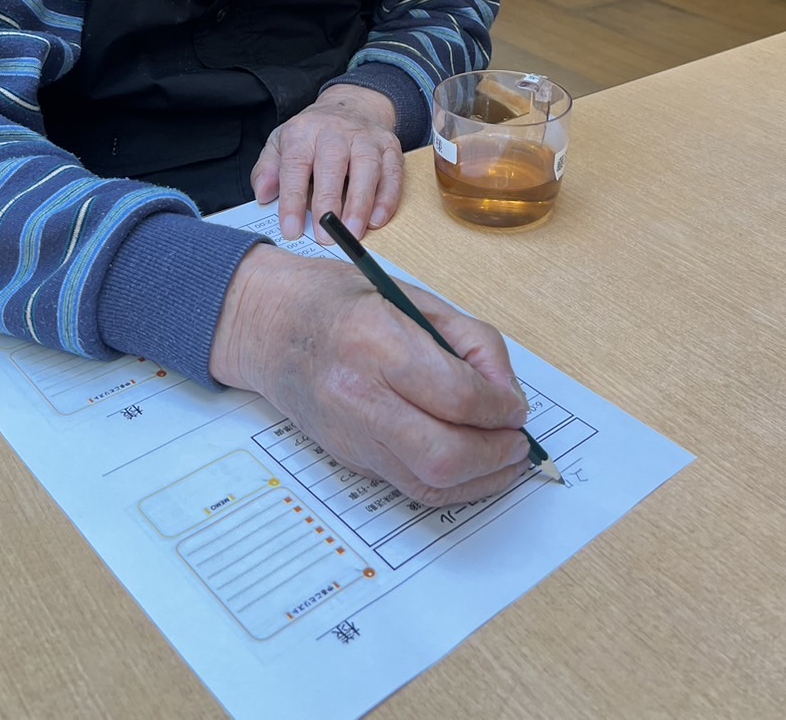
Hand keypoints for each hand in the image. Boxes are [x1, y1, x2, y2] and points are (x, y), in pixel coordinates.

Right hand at [209, 245, 532, 505]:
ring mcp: (350, 436)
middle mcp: (359, 396)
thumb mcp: (412, 297)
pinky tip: (471, 466)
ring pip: (429, 485)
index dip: (501, 408)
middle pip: (444, 456)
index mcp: (378, 342)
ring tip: (504, 460)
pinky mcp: (348, 459)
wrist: (267, 327)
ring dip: (480, 480)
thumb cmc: (338, 301)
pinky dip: (449, 485)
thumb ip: (468, 342)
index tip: (516, 406)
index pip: (457, 396)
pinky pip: (410, 487)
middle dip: (497, 456)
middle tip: (519, 443)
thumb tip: (506, 394)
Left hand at [251, 84, 402, 242]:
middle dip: (329, 201)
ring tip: (353, 232)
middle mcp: (336, 130)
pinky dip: (387, 197)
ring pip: (367, 166)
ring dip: (361, 202)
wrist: (350, 106)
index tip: (291, 229)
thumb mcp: (280, 144)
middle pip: (333, 162)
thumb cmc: (313, 135)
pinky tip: (377, 220)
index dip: (293, 199)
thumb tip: (264, 195)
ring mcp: (366, 136)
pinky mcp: (390, 146)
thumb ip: (268, 170)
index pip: (295, 165)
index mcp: (304, 131)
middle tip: (325, 234)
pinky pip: (392, 172)